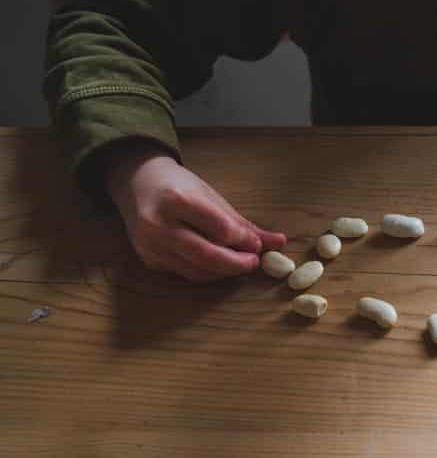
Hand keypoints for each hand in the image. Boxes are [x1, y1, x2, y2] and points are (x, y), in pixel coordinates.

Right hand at [106, 144, 286, 281]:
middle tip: (254, 263)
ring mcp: (151, 246)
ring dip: (224, 272)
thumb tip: (278, 242)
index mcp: (176, 200)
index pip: (219, 228)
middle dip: (236, 264)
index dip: (243, 240)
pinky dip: (207, 272)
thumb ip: (242, 223)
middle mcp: (159, 225)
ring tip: (240, 264)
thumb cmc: (179, 186)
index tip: (257, 244)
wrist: (136, 184)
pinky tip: (220, 266)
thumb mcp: (211, 196)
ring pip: (196, 270)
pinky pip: (184, 272)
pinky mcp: (148, 260)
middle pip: (206, 255)